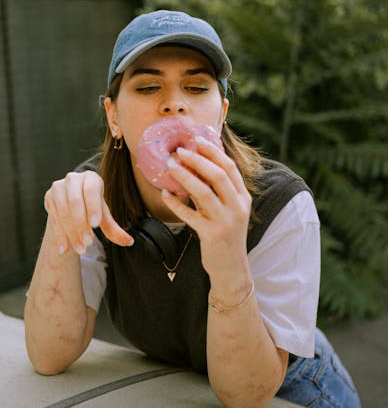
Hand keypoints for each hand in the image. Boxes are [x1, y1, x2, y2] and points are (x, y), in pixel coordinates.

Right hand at [44, 170, 133, 255]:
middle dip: (81, 224)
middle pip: (75, 202)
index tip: (95, 225)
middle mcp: (73, 179)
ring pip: (63, 212)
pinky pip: (54, 218)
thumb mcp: (103, 216)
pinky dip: (59, 235)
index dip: (93, 207)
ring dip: (71, 233)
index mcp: (91, 178)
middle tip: (89, 242)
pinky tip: (64, 250)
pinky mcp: (48, 197)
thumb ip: (114, 229)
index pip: (91, 190)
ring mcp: (59, 187)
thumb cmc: (92, 207)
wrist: (71, 203)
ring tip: (81, 249)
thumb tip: (129, 242)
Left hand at [160, 137, 251, 278]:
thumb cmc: (226, 234)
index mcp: (243, 197)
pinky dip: (176, 203)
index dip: (213, 151)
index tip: (196, 140)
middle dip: (197, 160)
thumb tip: (196, 166)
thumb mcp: (228, 210)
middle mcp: (238, 207)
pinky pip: (190, 215)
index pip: (230, 168)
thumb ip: (217, 191)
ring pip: (203, 193)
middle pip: (218, 175)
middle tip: (179, 151)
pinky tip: (165, 194)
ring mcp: (226, 222)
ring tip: (169, 166)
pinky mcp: (212, 235)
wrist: (231, 268)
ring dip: (185, 177)